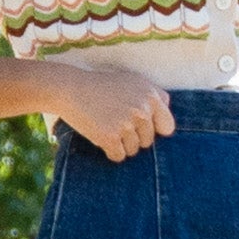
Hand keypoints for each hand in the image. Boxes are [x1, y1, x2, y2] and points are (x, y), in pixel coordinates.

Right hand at [39, 56, 177, 162]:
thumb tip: (168, 113)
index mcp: (151, 95)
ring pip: (134, 150)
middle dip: (134, 137)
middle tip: (115, 123)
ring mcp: (126, 124)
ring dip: (121, 144)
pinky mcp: (110, 137)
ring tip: (107, 127)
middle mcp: (142, 109)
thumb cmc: (102, 86)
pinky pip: (119, 156)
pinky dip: (110, 151)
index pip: (167, 127)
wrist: (71, 88)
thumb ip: (154, 95)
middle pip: (148, 141)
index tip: (141, 128)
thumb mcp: (132, 81)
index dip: (155, 130)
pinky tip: (101, 137)